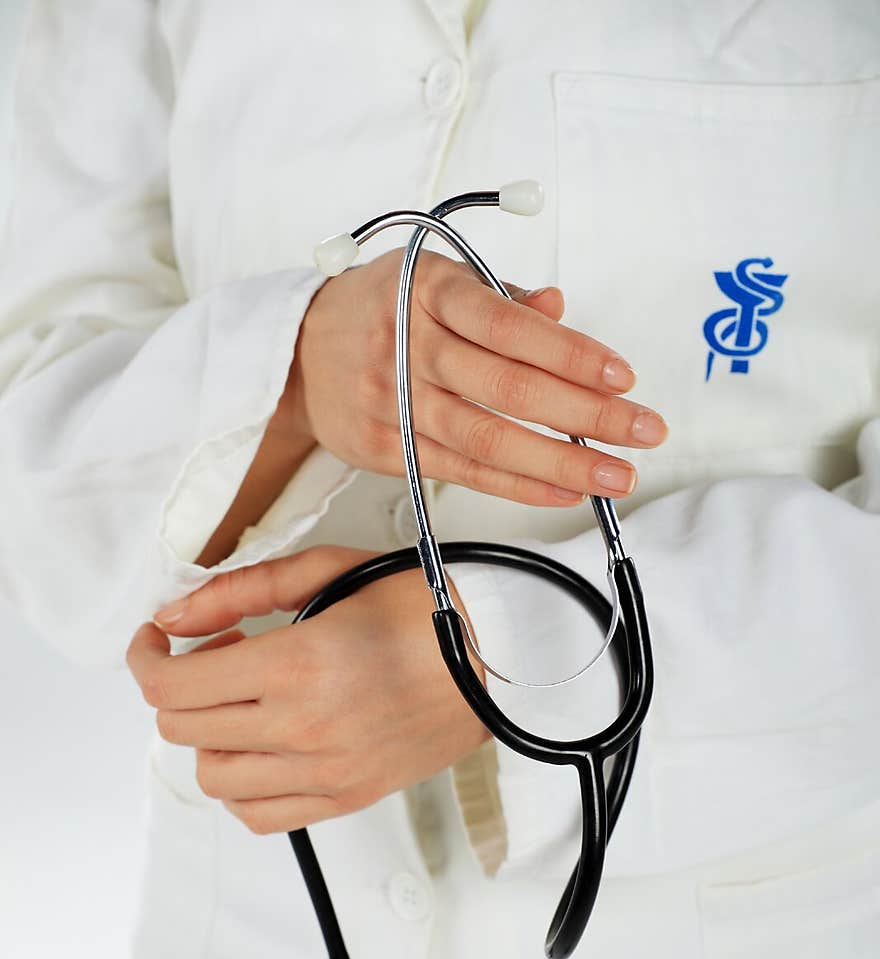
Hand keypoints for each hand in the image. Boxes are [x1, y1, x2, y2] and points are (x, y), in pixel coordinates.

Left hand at [127, 548, 489, 833]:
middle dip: (175, 687)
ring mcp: (326, 772)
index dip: (146, 657)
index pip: (172, 685)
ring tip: (243, 701)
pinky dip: (242, 786)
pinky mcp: (346, 797)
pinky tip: (262, 745)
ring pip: (213, 778)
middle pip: (182, 729)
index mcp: (299, 664)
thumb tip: (174, 616)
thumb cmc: (424, 606)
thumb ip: (241, 590)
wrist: (500, 657)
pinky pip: (258, 817)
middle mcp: (306, 727)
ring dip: (209, 736)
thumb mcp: (330, 570)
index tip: (156, 639)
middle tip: (214, 655)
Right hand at [278, 248, 667, 507]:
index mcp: (427, 291)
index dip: (570, 354)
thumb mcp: (433, 278)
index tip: (622, 377)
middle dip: (586, 415)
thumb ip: (498, 297)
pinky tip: (564, 491)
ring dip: (562, 464)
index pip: (509, 326)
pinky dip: (519, 484)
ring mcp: (394, 404)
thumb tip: (559, 309)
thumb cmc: (379, 309)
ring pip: (488, 440)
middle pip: (508, 389)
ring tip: (617, 475)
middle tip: (644, 431)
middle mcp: (409, 347)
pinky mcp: (387, 450)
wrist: (297, 356)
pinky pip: (464, 472)